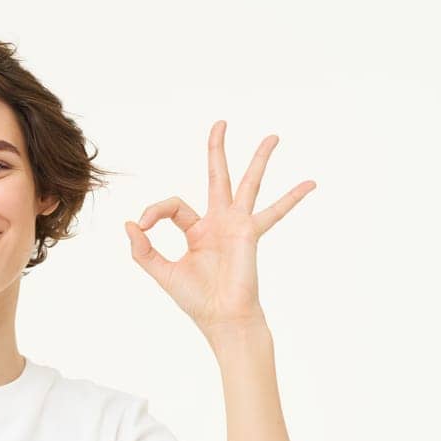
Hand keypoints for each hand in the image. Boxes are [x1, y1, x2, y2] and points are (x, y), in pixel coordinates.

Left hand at [124, 120, 314, 339]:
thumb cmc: (196, 299)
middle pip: (217, 177)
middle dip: (217, 150)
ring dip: (259, 159)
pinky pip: (275, 212)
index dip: (155, 210)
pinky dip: (292, 198)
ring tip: (272, 137)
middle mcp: (218, 222)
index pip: (174, 206)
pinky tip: (310, 183)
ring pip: (248, 184)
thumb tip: (130, 223)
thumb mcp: (162, 272)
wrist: (221, 318)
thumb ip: (143, 250)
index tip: (143, 224)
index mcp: (196, 230)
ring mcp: (237, 225)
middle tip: (221, 123)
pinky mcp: (250, 233)